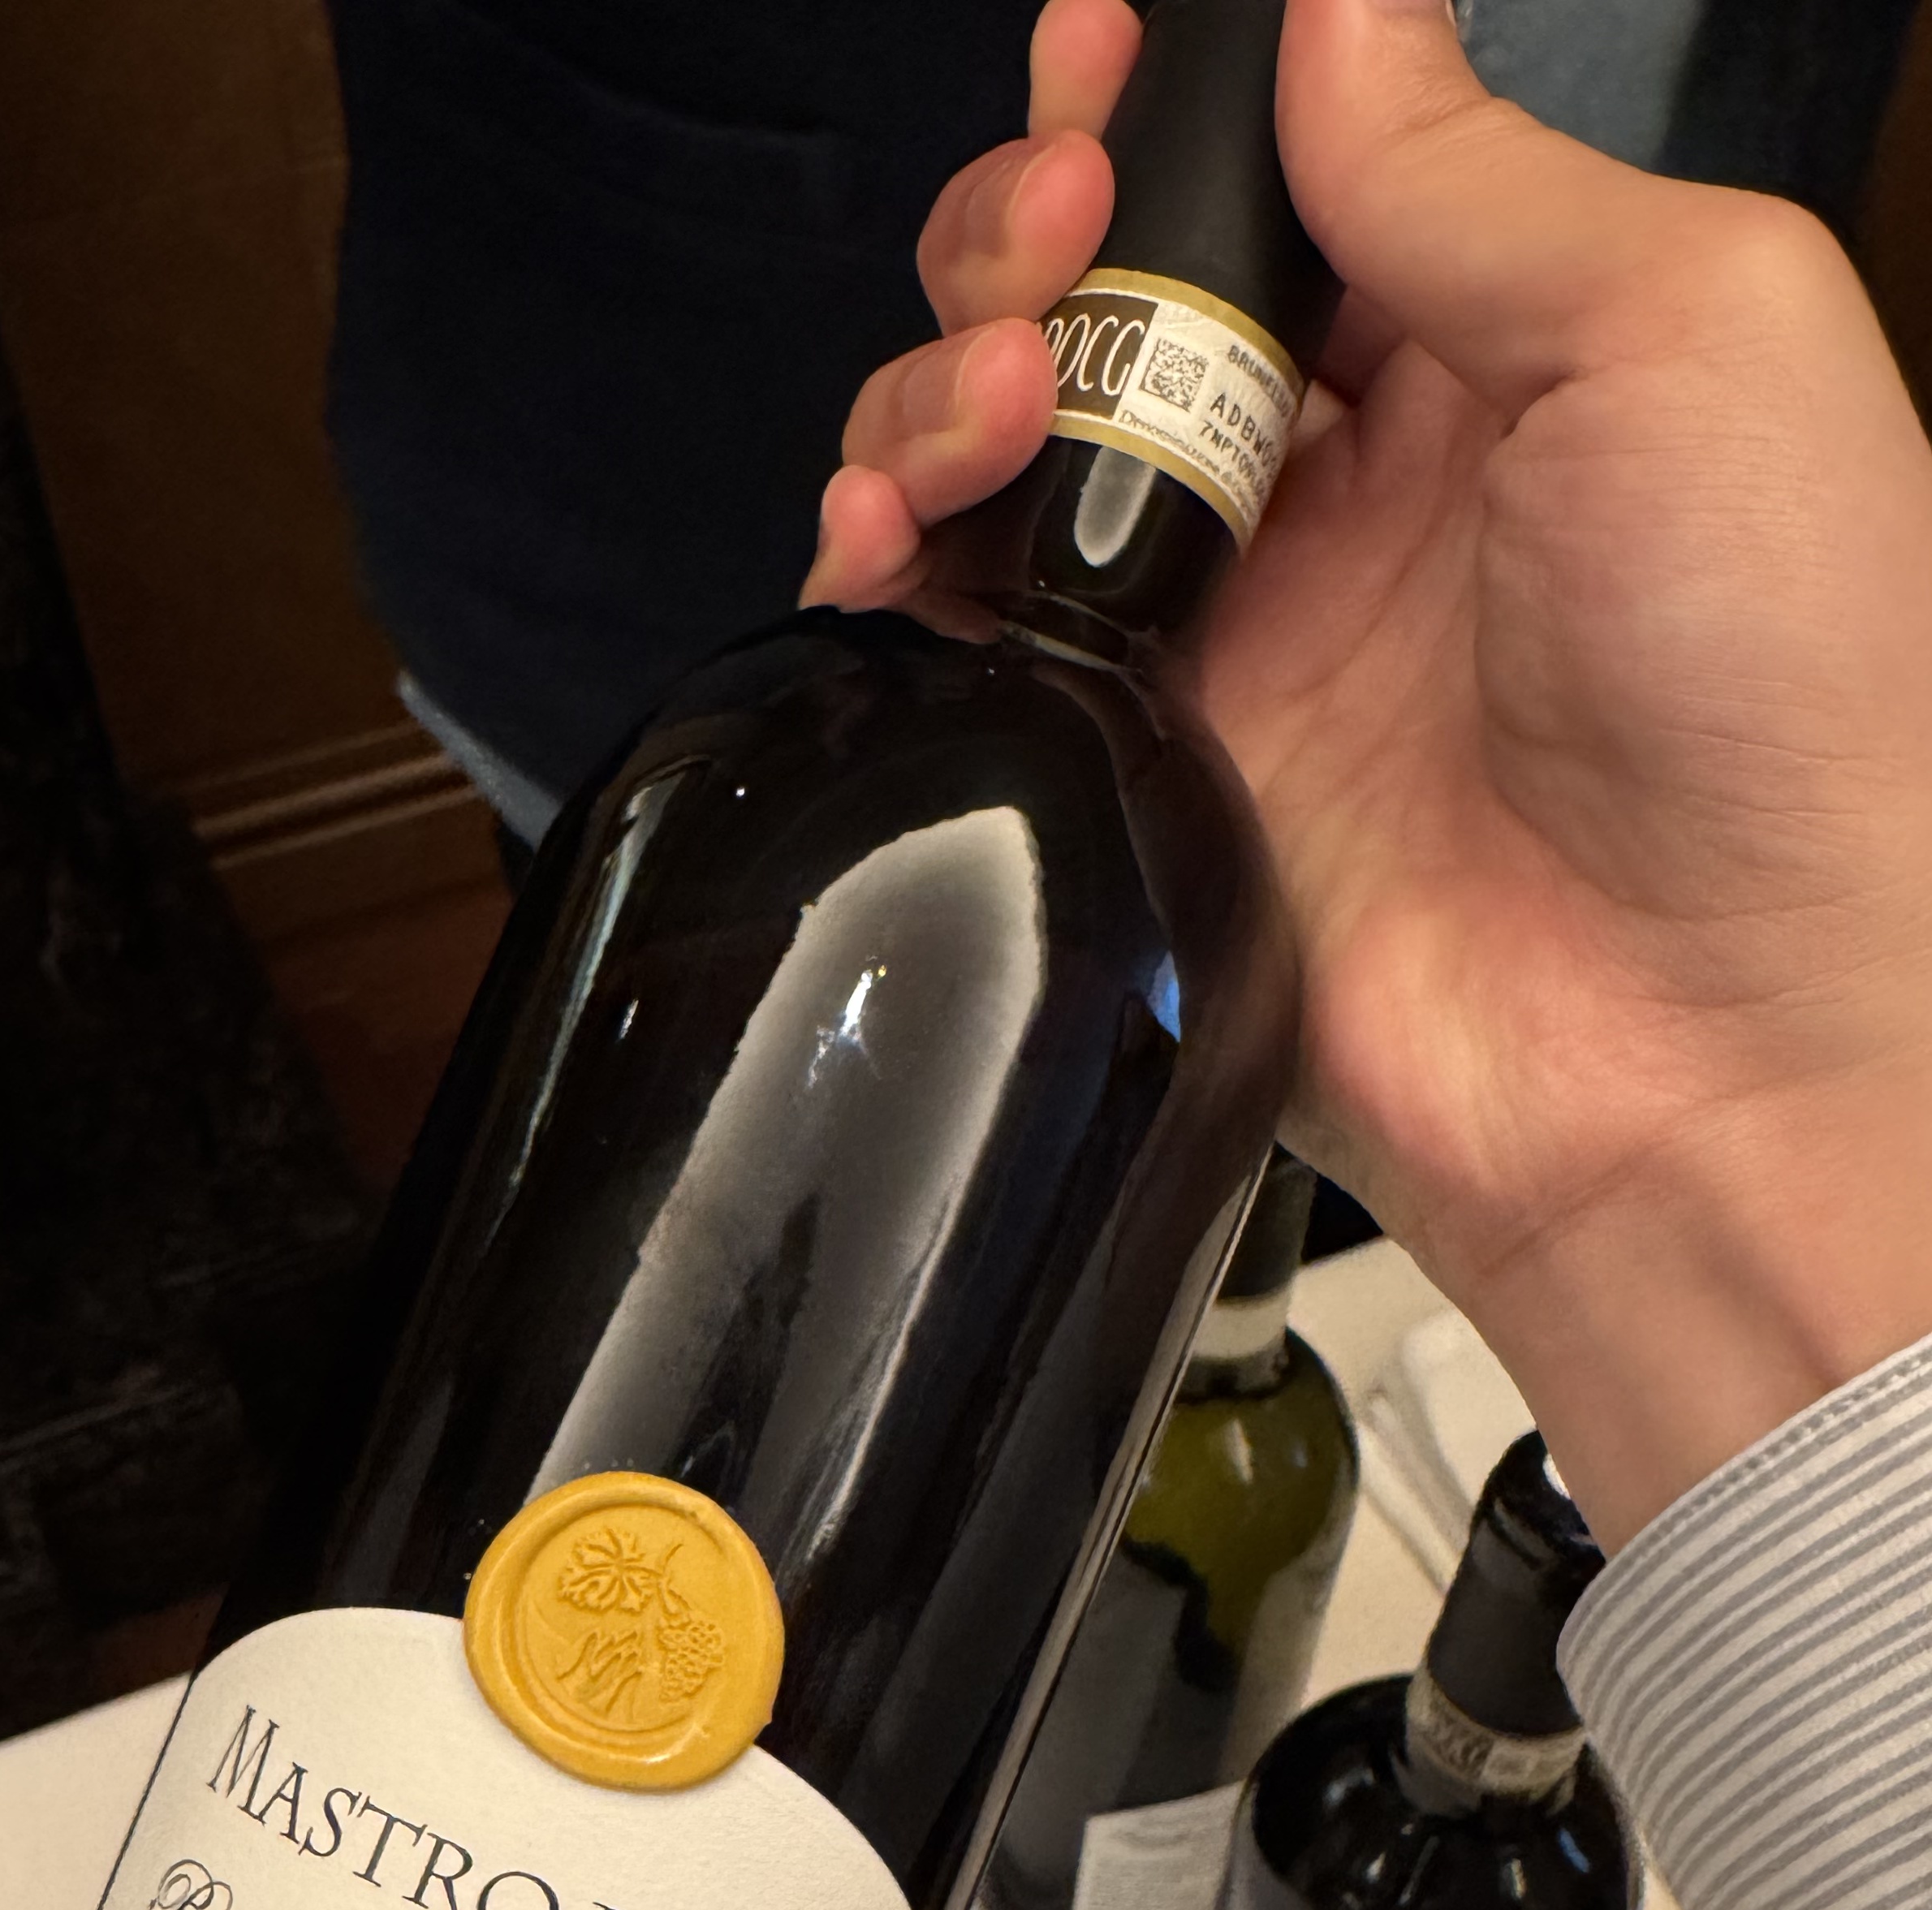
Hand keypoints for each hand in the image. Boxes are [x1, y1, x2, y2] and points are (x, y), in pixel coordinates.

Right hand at [804, 0, 1931, 1547]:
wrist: (1710, 1052)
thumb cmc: (1779, 696)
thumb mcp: (1690, 335)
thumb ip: (1479, 176)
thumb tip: (1330, 19)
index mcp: (1493, 360)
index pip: (1277, 189)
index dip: (1168, 113)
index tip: (1099, 62)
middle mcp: (1341, 499)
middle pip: (1108, 309)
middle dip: (1032, 230)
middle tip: (1049, 240)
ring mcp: (1228, 651)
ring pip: (1004, 463)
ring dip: (944, 383)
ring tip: (987, 404)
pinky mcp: (1135, 791)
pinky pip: (962, 653)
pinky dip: (884, 567)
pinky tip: (885, 529)